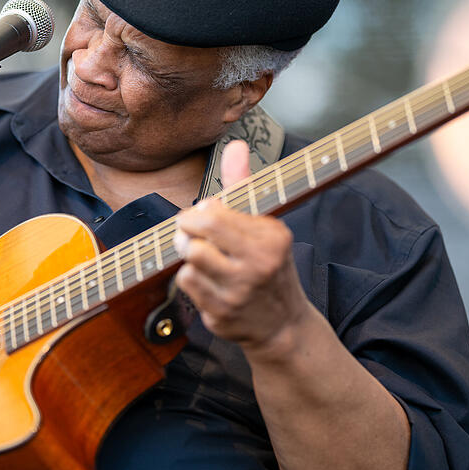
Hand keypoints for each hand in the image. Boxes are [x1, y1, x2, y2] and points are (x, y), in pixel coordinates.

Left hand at [173, 140, 310, 354]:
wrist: (282, 325)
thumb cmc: (269, 265)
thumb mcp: (264, 223)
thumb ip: (243, 183)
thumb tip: (235, 144)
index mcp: (272, 236)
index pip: (215, 213)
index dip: (201, 212)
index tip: (206, 216)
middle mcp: (258, 264)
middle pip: (197, 234)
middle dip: (186, 228)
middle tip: (189, 231)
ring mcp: (239, 292)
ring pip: (189, 257)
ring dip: (188, 253)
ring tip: (199, 254)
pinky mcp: (221, 314)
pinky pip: (186, 282)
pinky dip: (190, 277)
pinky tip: (205, 279)